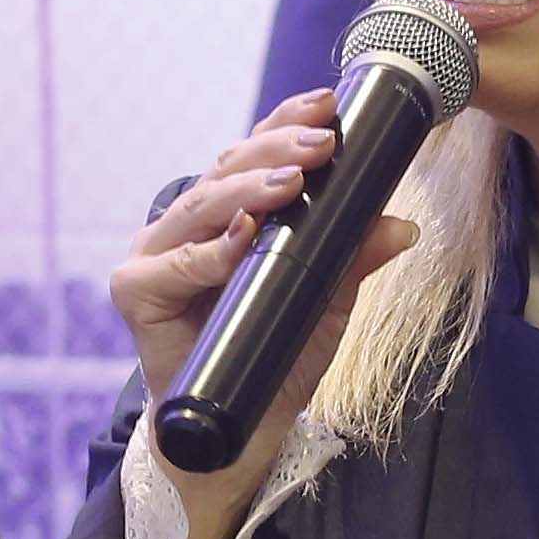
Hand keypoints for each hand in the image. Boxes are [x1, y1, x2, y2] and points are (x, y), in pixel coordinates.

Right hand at [117, 95, 418, 538]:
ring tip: (293, 181)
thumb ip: (352, 260)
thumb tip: (401, 225)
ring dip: (249, 190)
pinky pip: (176, 266)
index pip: (251, 156)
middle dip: (276, 152)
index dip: (285, 124)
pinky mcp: (137, 293)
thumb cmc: (273, 359)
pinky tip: (243, 235)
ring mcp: (156, 256)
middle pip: (225, 171)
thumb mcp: (326, 304)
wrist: (239, 434)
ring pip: (201, 206)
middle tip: (321, 143)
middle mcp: (185, 227)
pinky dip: (211, 251)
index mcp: (224, 215)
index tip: (329, 105)